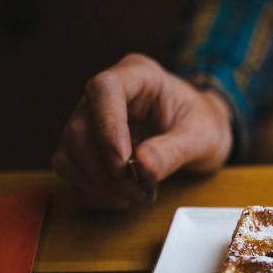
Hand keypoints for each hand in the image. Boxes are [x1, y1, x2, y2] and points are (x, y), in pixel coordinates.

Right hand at [52, 53, 231, 208]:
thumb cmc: (203, 125)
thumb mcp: (202, 137)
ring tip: (136, 197)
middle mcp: (106, 94)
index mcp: (139, 75)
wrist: (200, 134)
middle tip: (139, 193)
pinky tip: (122, 197)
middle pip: (80, 127)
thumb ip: (174, 150)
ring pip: (69, 151)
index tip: (123, 162)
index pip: (104, 89)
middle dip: (106, 169)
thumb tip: (142, 167)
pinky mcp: (85, 146)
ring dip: (98, 183)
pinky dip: (92, 190)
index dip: (108, 126)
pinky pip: (70, 169)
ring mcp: (90, 119)